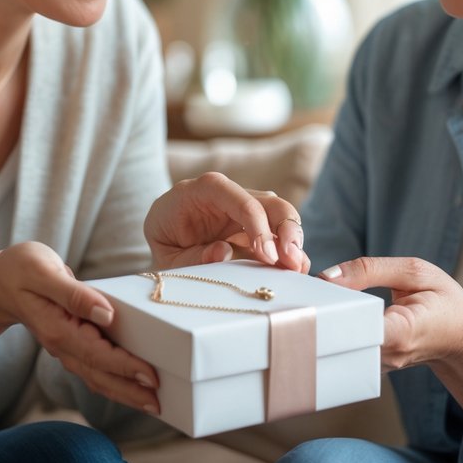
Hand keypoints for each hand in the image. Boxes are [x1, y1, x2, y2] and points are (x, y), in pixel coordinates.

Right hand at [0, 242, 159, 413]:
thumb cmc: (19, 271)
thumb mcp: (43, 272)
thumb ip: (74, 294)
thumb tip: (107, 314)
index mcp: (58, 329)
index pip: (96, 354)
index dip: (125, 366)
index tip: (151, 376)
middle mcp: (62, 345)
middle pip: (99, 375)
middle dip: (130, 391)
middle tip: (160, 402)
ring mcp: (66, 348)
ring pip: (97, 377)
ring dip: (125, 392)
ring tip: (154, 403)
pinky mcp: (71, 343)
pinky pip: (94, 368)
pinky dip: (114, 381)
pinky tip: (132, 387)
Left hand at [144, 172, 309, 272]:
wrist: (167, 236)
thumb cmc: (165, 238)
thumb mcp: (166, 254)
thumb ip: (191, 257)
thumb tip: (223, 253)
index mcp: (204, 190)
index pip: (239, 199)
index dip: (257, 226)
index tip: (267, 256)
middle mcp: (232, 195)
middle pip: (270, 203)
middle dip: (287, 230)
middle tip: (292, 263)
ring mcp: (248, 209)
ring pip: (282, 217)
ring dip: (294, 243)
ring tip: (297, 270)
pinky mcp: (258, 228)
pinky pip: (280, 236)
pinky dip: (290, 253)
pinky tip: (295, 272)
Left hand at [318, 256, 462, 370]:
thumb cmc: (442, 300)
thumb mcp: (415, 271)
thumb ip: (370, 269)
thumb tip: (326, 276)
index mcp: (401, 331)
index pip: (354, 327)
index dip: (329, 310)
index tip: (312, 293)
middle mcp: (386, 356)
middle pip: (337, 339)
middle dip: (318, 315)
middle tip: (302, 290)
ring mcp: (378, 367)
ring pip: (337, 347)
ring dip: (323, 322)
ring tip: (314, 297)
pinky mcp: (371, 367)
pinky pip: (344, 349)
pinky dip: (333, 330)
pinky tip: (328, 311)